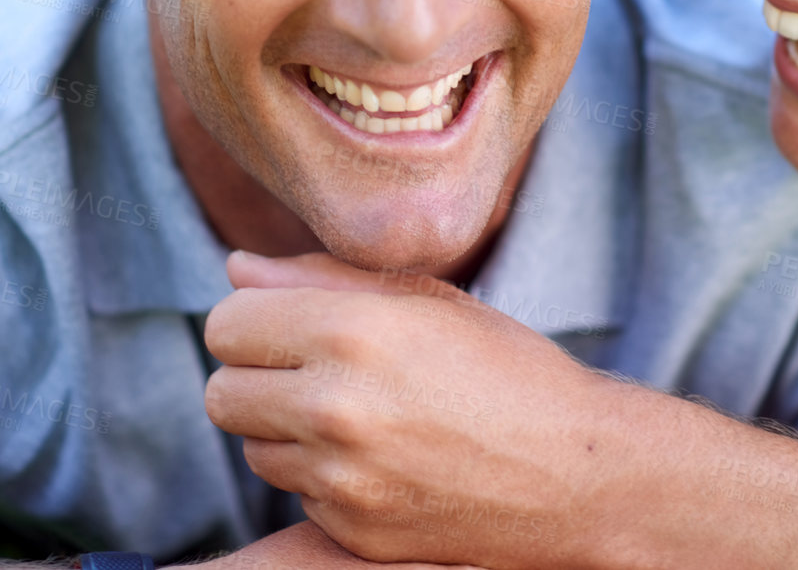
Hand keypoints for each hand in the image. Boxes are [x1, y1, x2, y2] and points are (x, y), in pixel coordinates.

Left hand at [203, 251, 623, 569]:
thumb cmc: (506, 368)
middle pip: (220, 392)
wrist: (577, 472)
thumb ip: (320, 278)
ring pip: (252, 448)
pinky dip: (323, 478)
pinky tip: (383, 460)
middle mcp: (336, 406)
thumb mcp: (427, 300)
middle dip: (256, 378)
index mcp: (351, 330)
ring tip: (358, 414)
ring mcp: (342, 478)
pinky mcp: (352, 528)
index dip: (253, 321)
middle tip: (313, 372)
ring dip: (286, 431)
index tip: (289, 324)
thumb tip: (235, 269)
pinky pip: (296, 494)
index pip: (226, 323)